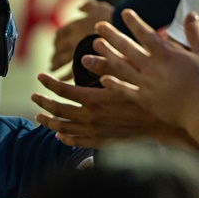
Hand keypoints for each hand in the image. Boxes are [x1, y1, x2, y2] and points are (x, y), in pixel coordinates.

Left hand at [31, 71, 176, 147]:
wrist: (164, 126)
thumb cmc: (148, 97)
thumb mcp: (128, 76)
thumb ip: (106, 64)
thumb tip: (87, 54)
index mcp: (94, 100)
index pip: (62, 91)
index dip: (48, 83)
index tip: (40, 76)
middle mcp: (91, 119)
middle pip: (57, 111)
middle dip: (42, 103)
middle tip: (33, 97)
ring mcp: (95, 133)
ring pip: (63, 128)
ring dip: (49, 122)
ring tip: (39, 116)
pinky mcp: (102, 142)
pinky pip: (77, 142)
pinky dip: (65, 138)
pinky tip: (60, 134)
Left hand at [52, 0, 113, 72]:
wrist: (123, 31)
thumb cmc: (114, 18)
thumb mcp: (100, 7)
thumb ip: (88, 6)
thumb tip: (79, 7)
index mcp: (75, 25)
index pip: (61, 33)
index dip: (57, 38)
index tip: (56, 42)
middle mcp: (73, 38)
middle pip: (59, 47)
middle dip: (55, 52)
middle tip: (52, 58)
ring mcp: (77, 51)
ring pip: (61, 59)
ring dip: (55, 64)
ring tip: (52, 68)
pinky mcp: (84, 63)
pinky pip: (70, 71)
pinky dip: (64, 76)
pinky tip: (60, 79)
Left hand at [93, 10, 198, 130]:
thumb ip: (195, 33)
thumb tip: (191, 13)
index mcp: (166, 55)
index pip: (146, 34)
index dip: (134, 22)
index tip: (124, 12)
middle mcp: (152, 67)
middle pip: (127, 48)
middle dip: (112, 35)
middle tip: (99, 26)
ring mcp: (146, 84)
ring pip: (122, 67)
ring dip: (107, 55)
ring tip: (95, 46)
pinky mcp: (144, 100)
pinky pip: (125, 91)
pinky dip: (114, 84)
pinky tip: (102, 79)